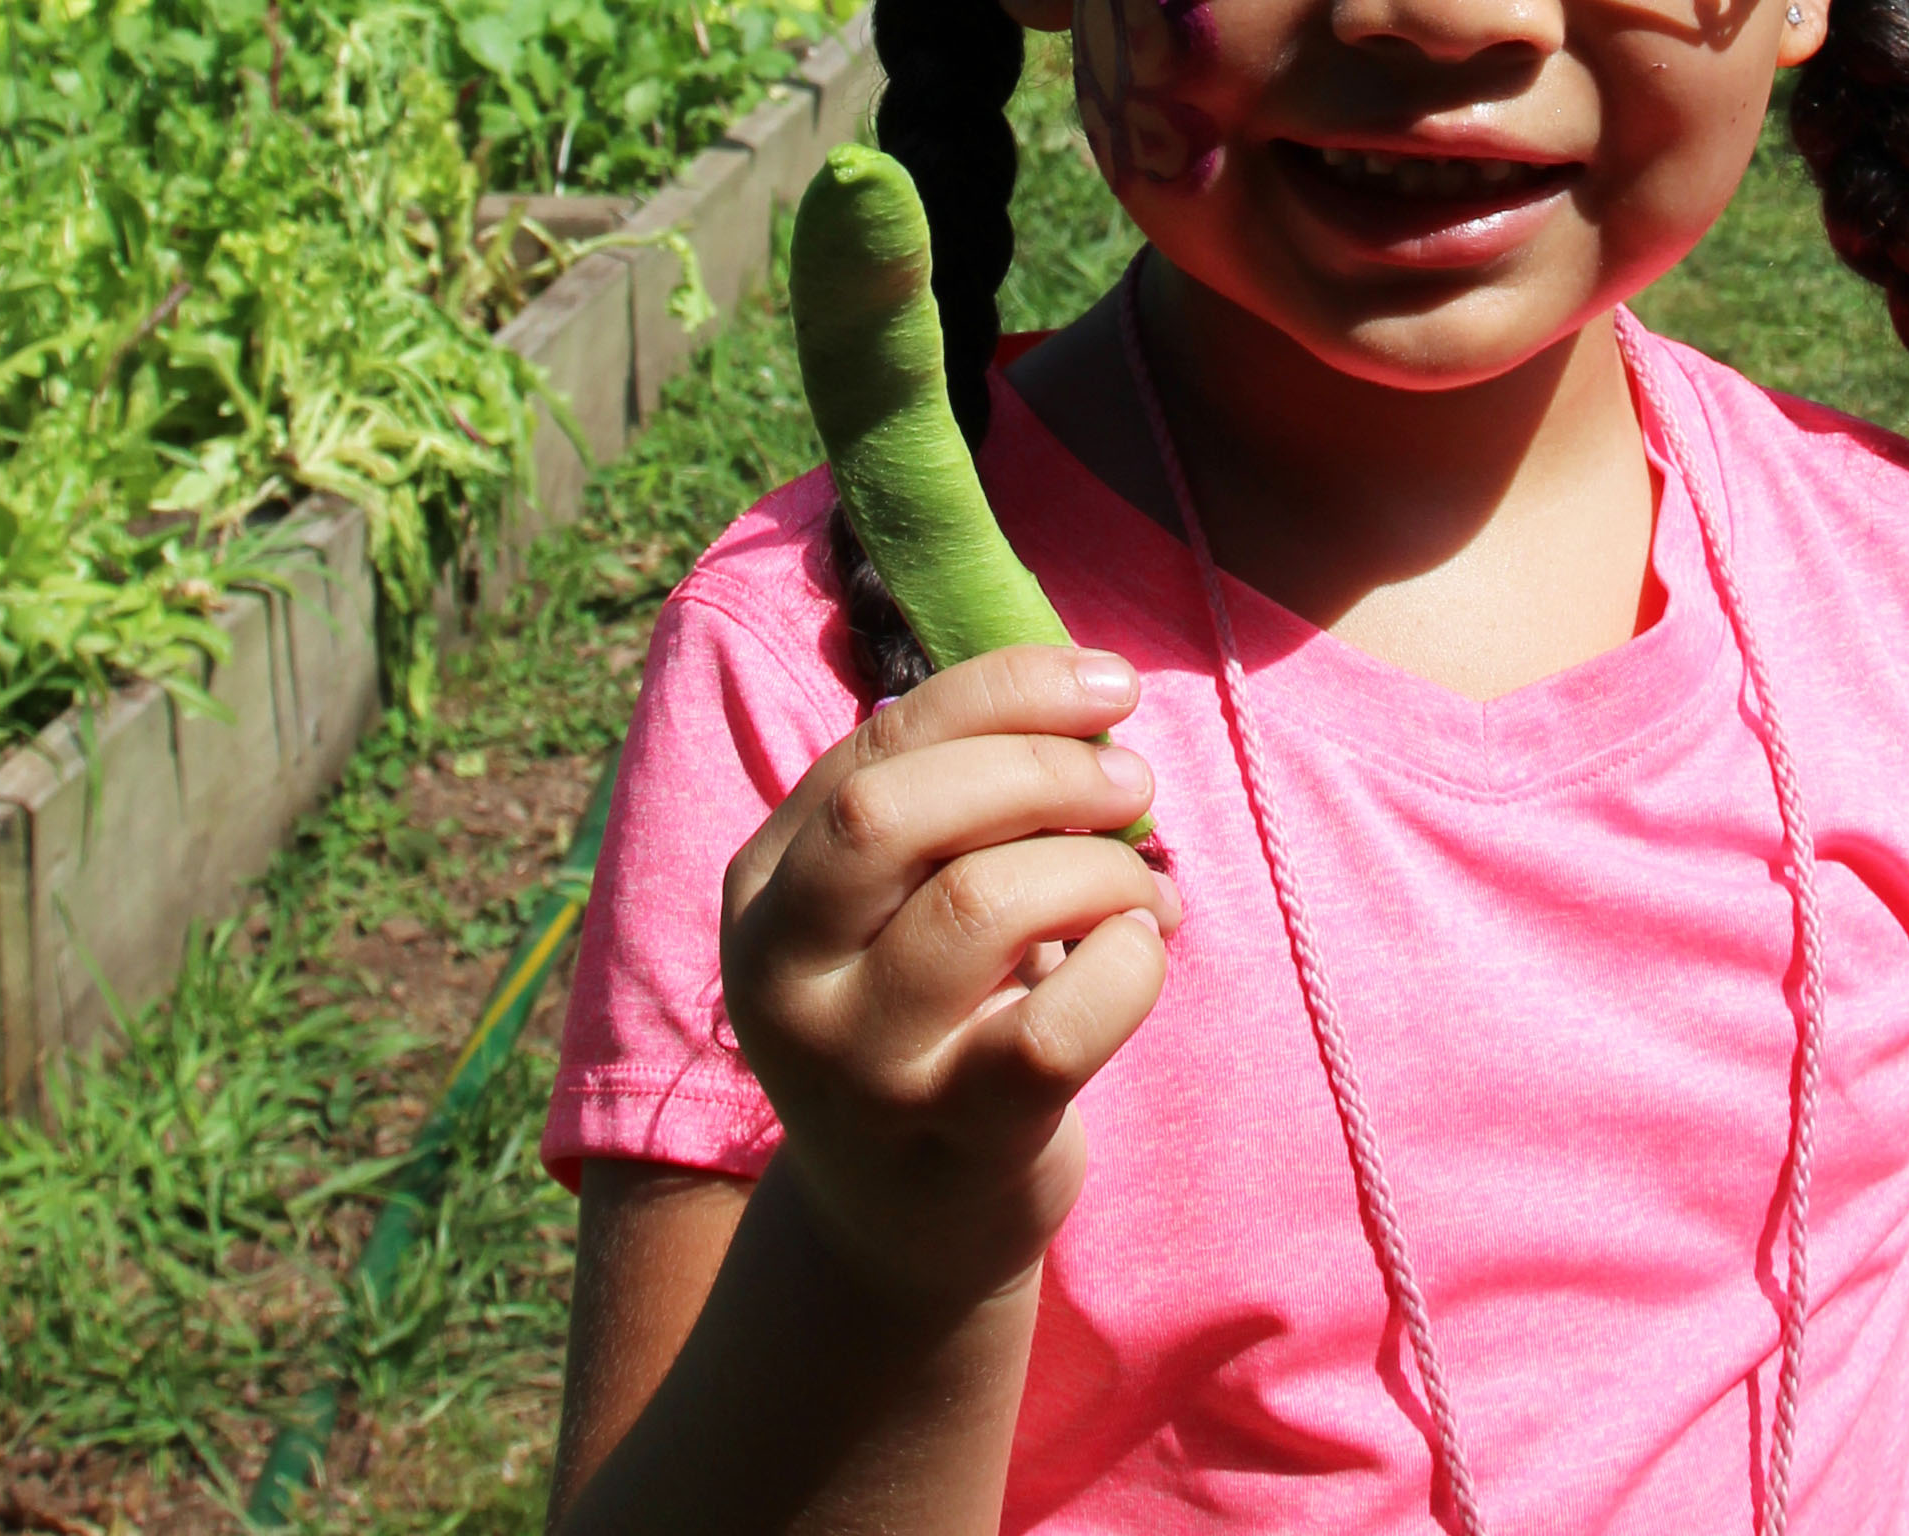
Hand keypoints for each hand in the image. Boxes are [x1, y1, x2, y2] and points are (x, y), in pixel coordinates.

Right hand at [720, 645, 1180, 1316]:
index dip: (1007, 692)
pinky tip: (1144, 952)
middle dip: (1043, 767)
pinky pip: (1056, 1030)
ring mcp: (858, 1069)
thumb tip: (1088, 699)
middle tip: (1131, 781)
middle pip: (896, 813)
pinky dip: (1129, 964)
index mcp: (764, 886)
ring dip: (1097, 866)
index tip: (1110, 683)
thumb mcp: (902, 906)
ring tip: (1141, 884)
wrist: (907, 1226)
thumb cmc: (934, 1018)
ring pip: (982, 904)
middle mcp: (784, 974)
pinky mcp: (951, 1145)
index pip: (880, 745)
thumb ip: (959, 806)